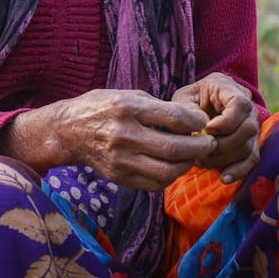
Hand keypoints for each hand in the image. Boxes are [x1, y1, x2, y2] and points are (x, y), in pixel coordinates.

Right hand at [0, 89, 216, 192]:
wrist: (68, 130)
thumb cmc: (102, 106)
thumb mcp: (127, 95)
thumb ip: (158, 106)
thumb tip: (191, 118)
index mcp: (127, 107)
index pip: (174, 117)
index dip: (196, 121)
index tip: (203, 121)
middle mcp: (124, 134)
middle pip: (174, 148)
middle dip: (200, 147)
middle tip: (210, 143)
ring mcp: (121, 159)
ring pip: (167, 171)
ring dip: (187, 165)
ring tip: (194, 155)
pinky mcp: (119, 176)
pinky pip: (154, 183)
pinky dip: (170, 176)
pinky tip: (174, 166)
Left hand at [172, 72, 259, 183]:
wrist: (196, 105)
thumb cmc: (188, 100)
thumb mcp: (183, 99)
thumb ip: (190, 110)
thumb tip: (205, 128)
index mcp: (228, 87)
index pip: (240, 104)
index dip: (226, 122)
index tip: (207, 130)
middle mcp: (246, 104)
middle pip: (248, 128)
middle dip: (223, 143)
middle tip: (202, 148)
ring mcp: (251, 124)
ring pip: (248, 146)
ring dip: (225, 157)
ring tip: (202, 160)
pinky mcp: (250, 142)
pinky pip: (251, 159)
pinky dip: (238, 170)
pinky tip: (224, 178)